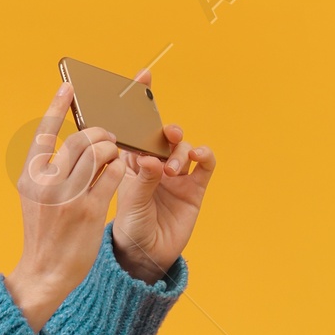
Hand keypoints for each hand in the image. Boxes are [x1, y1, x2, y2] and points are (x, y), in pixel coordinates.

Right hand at [3, 84, 126, 332]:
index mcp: (30, 177)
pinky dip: (120, 168)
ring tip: (114, 158)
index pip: (44, 132)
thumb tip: (77, 143)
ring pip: (99, 151)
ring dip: (113, 149)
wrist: (45, 275)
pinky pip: (114, 173)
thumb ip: (49, 172)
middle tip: (108, 138)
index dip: (57, 107)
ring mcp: (67, 196)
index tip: (68, 87)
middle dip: (99, 134)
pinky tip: (120, 173)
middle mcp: (46, 183)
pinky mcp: (89, 209)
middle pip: (80, 138)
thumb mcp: (37, 200)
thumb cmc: (45, 236)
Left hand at [110, 74, 215, 282]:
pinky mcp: (195, 187)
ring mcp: (176, 174)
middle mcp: (155, 163)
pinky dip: (204, 155)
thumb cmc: (130, 229)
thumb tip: (152, 158)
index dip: (139, 101)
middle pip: (163, 133)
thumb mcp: (130, 204)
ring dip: (179, 151)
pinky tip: (199, 157)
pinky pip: (205, 164)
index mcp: (132, 161)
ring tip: (171, 170)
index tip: (143, 76)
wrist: (145, 258)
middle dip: (165, 127)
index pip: (135, 126)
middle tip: (166, 134)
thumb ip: (141, 180)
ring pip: (182, 147)